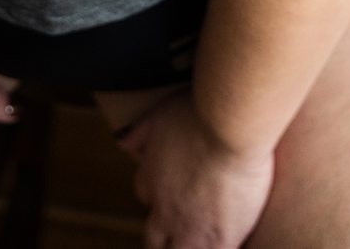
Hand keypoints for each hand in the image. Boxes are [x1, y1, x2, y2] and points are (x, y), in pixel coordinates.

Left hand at [117, 88, 275, 248]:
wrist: (229, 128)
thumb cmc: (197, 115)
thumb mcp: (158, 115)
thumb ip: (138, 133)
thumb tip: (120, 140)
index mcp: (150, 180)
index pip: (145, 195)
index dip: (157, 192)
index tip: (170, 187)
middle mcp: (165, 211)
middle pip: (154, 239)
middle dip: (162, 237)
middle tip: (177, 228)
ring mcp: (191, 230)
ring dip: (183, 247)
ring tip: (197, 241)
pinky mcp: (220, 240)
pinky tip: (224, 241)